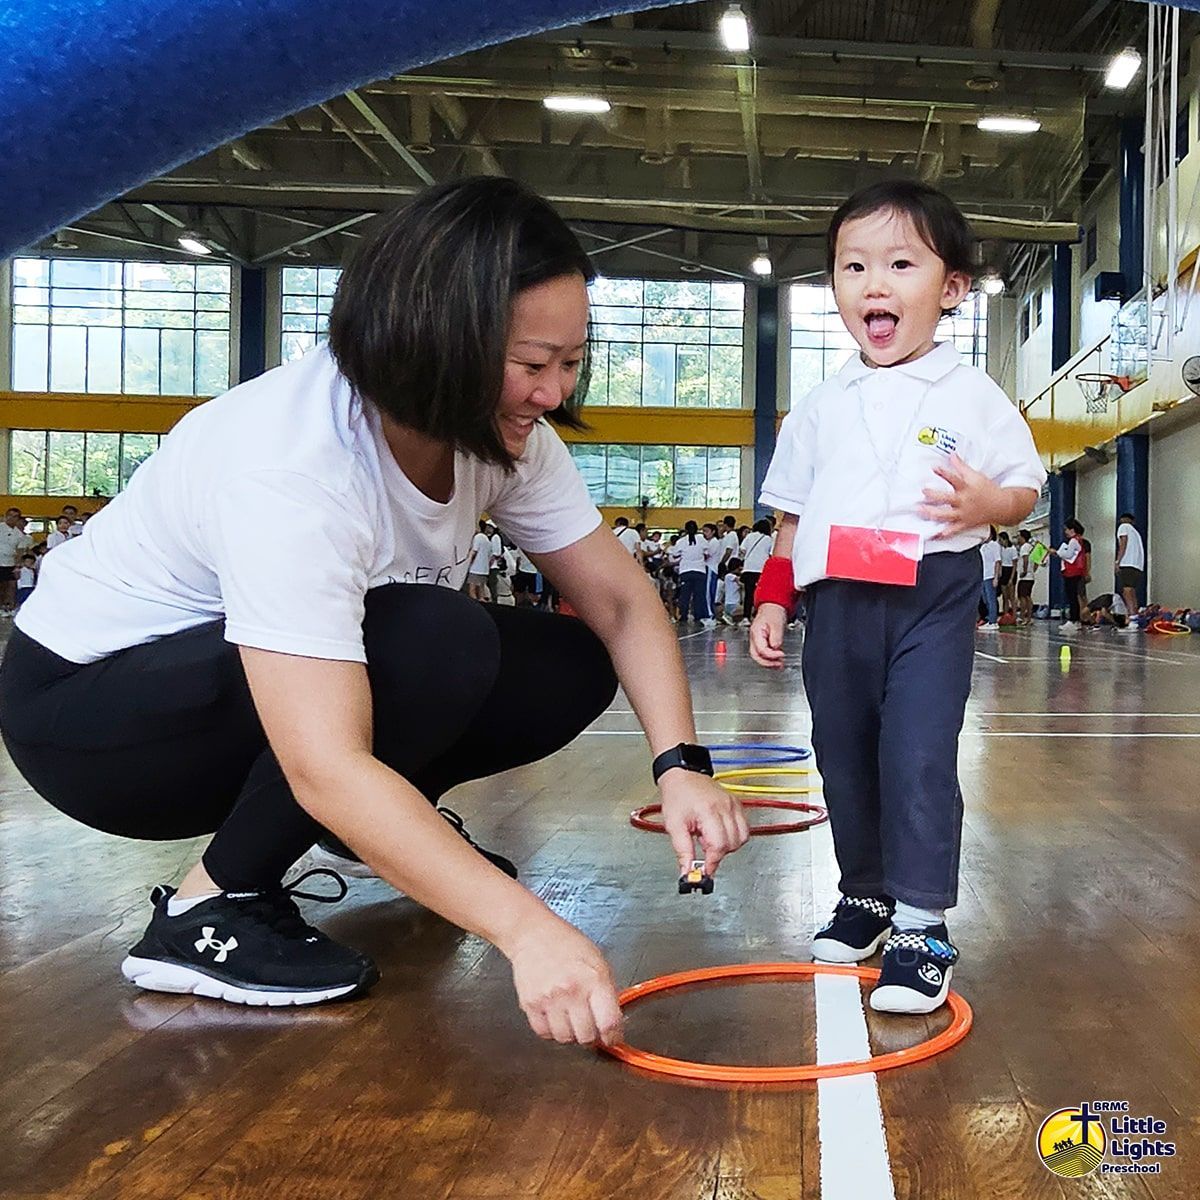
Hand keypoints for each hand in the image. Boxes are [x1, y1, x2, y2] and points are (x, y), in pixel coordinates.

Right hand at [507, 916, 623, 1045]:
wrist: (533, 934)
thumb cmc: (568, 944)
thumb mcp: (598, 962)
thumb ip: (607, 993)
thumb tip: (613, 1022)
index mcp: (594, 979)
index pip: (609, 1022)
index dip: (613, 1036)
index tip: (612, 1038)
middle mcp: (571, 991)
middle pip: (586, 1036)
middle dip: (592, 1036)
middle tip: (590, 1027)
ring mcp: (549, 999)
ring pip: (565, 1039)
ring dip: (571, 1034)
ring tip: (571, 1019)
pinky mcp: (530, 1004)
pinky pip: (544, 1033)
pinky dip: (551, 1031)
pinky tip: (555, 1017)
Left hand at [658, 768, 749, 875]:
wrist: (683, 775)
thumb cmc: (677, 796)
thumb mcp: (674, 826)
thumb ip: (683, 851)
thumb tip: (687, 873)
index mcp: (708, 811)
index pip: (718, 846)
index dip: (712, 863)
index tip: (704, 872)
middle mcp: (725, 807)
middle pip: (731, 844)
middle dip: (717, 852)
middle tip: (702, 844)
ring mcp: (733, 805)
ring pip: (742, 838)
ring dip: (727, 844)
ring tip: (710, 835)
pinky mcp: (737, 804)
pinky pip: (744, 829)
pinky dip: (733, 835)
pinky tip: (718, 830)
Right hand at [749, 602, 787, 667]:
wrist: (772, 607)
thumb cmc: (773, 612)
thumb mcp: (777, 624)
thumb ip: (776, 637)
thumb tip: (776, 648)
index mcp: (756, 633)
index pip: (761, 650)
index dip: (771, 655)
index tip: (781, 654)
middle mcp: (754, 638)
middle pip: (756, 656)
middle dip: (768, 663)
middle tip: (779, 665)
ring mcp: (757, 641)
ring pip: (759, 656)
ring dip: (769, 663)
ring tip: (779, 665)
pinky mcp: (762, 643)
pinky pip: (764, 654)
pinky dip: (770, 659)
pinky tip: (777, 661)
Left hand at [919, 453, 1001, 537]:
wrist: (1002, 506)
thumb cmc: (988, 490)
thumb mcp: (975, 476)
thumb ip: (961, 466)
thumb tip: (951, 455)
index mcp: (966, 488)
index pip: (955, 478)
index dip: (944, 472)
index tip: (934, 467)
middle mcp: (964, 501)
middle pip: (947, 498)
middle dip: (933, 495)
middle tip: (923, 491)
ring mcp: (963, 514)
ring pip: (945, 515)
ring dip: (932, 513)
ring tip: (920, 510)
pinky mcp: (964, 524)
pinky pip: (952, 530)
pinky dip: (943, 534)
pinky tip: (933, 534)